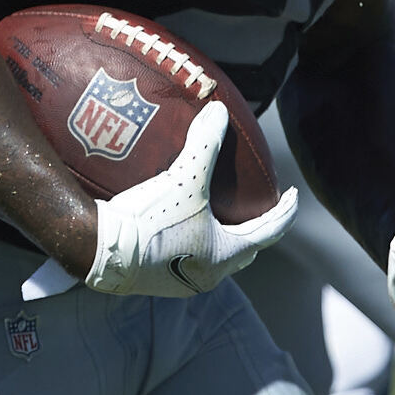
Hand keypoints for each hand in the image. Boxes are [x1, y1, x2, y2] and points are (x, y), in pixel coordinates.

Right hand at [86, 105, 297, 297]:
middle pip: (243, 251)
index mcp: (225, 255)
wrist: (101, 250)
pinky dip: (196, 244)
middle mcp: (208, 275)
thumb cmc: (151, 219)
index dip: (285, 212)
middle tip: (261, 211)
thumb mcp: (184, 179)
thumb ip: (205, 145)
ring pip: (215, 260)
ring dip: (223, 240)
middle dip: (255, 231)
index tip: (293, 196)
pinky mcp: (156, 281)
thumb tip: (220, 111)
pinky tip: (183, 229)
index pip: (269, 232)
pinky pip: (188, 260)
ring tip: (222, 218)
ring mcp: (181, 282)